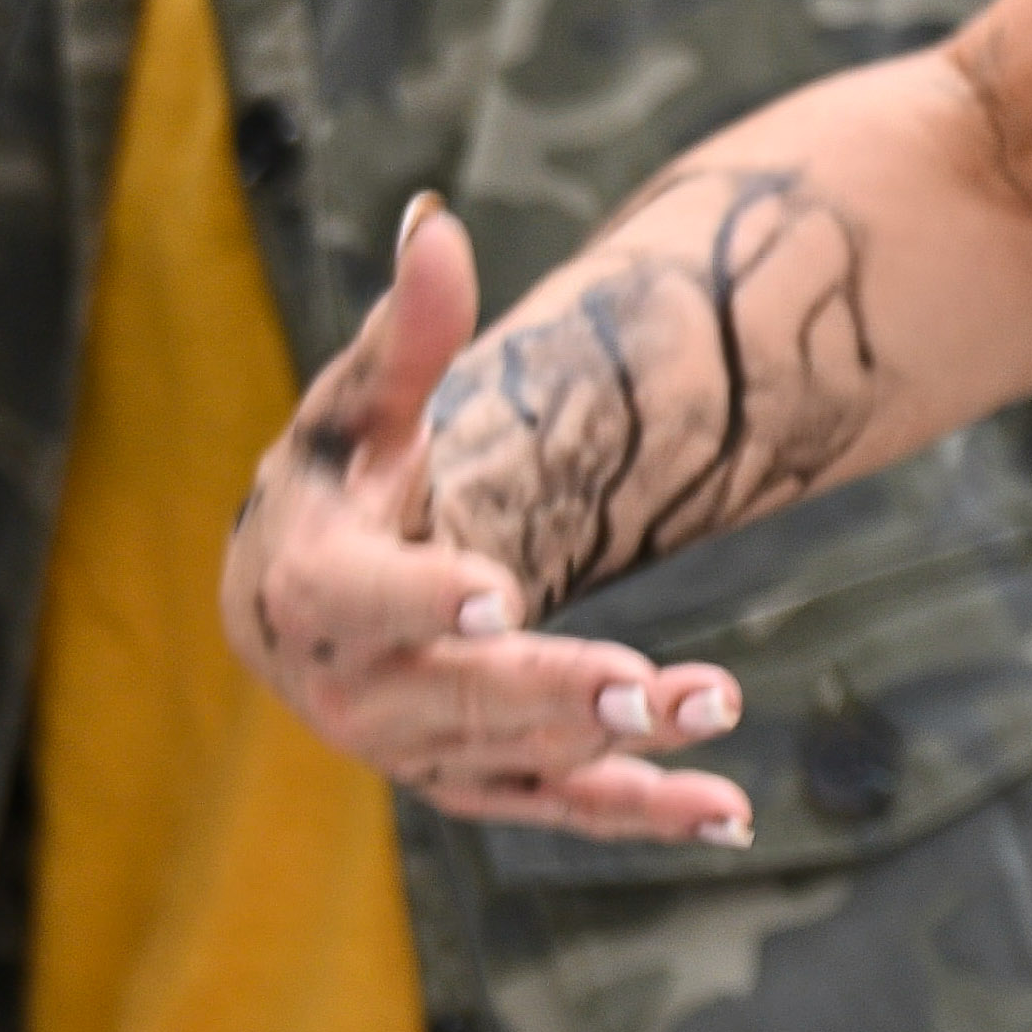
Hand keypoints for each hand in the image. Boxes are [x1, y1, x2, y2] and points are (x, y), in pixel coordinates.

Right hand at [224, 199, 757, 842]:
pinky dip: (642, 815)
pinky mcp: (473, 782)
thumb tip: (432, 217)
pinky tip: (731, 814)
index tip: (498, 590)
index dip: (425, 598)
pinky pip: (560, 806)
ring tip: (719, 704)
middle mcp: (352, 691)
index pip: (364, 600)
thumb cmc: (338, 481)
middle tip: (647, 684)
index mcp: (313, 590)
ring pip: (522, 757)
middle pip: (458, 695)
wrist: (300, 599)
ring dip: (620, 747)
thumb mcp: (360, 406)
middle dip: (556, 689)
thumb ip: (407, 328)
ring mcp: (415, 750)